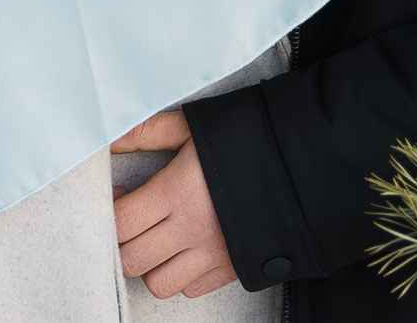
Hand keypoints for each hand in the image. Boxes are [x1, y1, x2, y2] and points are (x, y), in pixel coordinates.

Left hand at [111, 112, 239, 299]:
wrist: (306, 164)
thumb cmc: (249, 141)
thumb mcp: (193, 127)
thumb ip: (147, 131)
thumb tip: (109, 138)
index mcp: (178, 193)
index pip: (120, 224)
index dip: (111, 212)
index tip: (122, 197)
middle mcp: (193, 230)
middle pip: (132, 261)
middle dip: (125, 242)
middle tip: (135, 221)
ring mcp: (214, 255)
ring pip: (159, 284)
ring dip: (152, 264)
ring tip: (159, 238)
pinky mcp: (233, 270)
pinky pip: (191, 289)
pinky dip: (183, 275)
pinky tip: (187, 247)